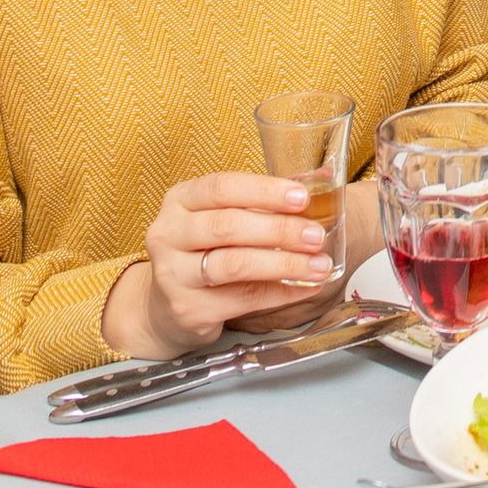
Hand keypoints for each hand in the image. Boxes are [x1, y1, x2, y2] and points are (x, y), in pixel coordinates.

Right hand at [100, 173, 341, 358]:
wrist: (164, 306)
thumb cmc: (204, 251)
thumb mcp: (221, 217)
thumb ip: (262, 201)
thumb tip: (323, 178)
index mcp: (180, 200)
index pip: (223, 187)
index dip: (265, 191)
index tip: (302, 198)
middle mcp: (169, 234)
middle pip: (229, 226)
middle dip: (280, 230)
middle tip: (317, 236)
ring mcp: (173, 274)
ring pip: (235, 264)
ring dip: (285, 264)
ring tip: (319, 265)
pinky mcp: (187, 309)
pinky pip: (242, 299)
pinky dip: (279, 293)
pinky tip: (303, 288)